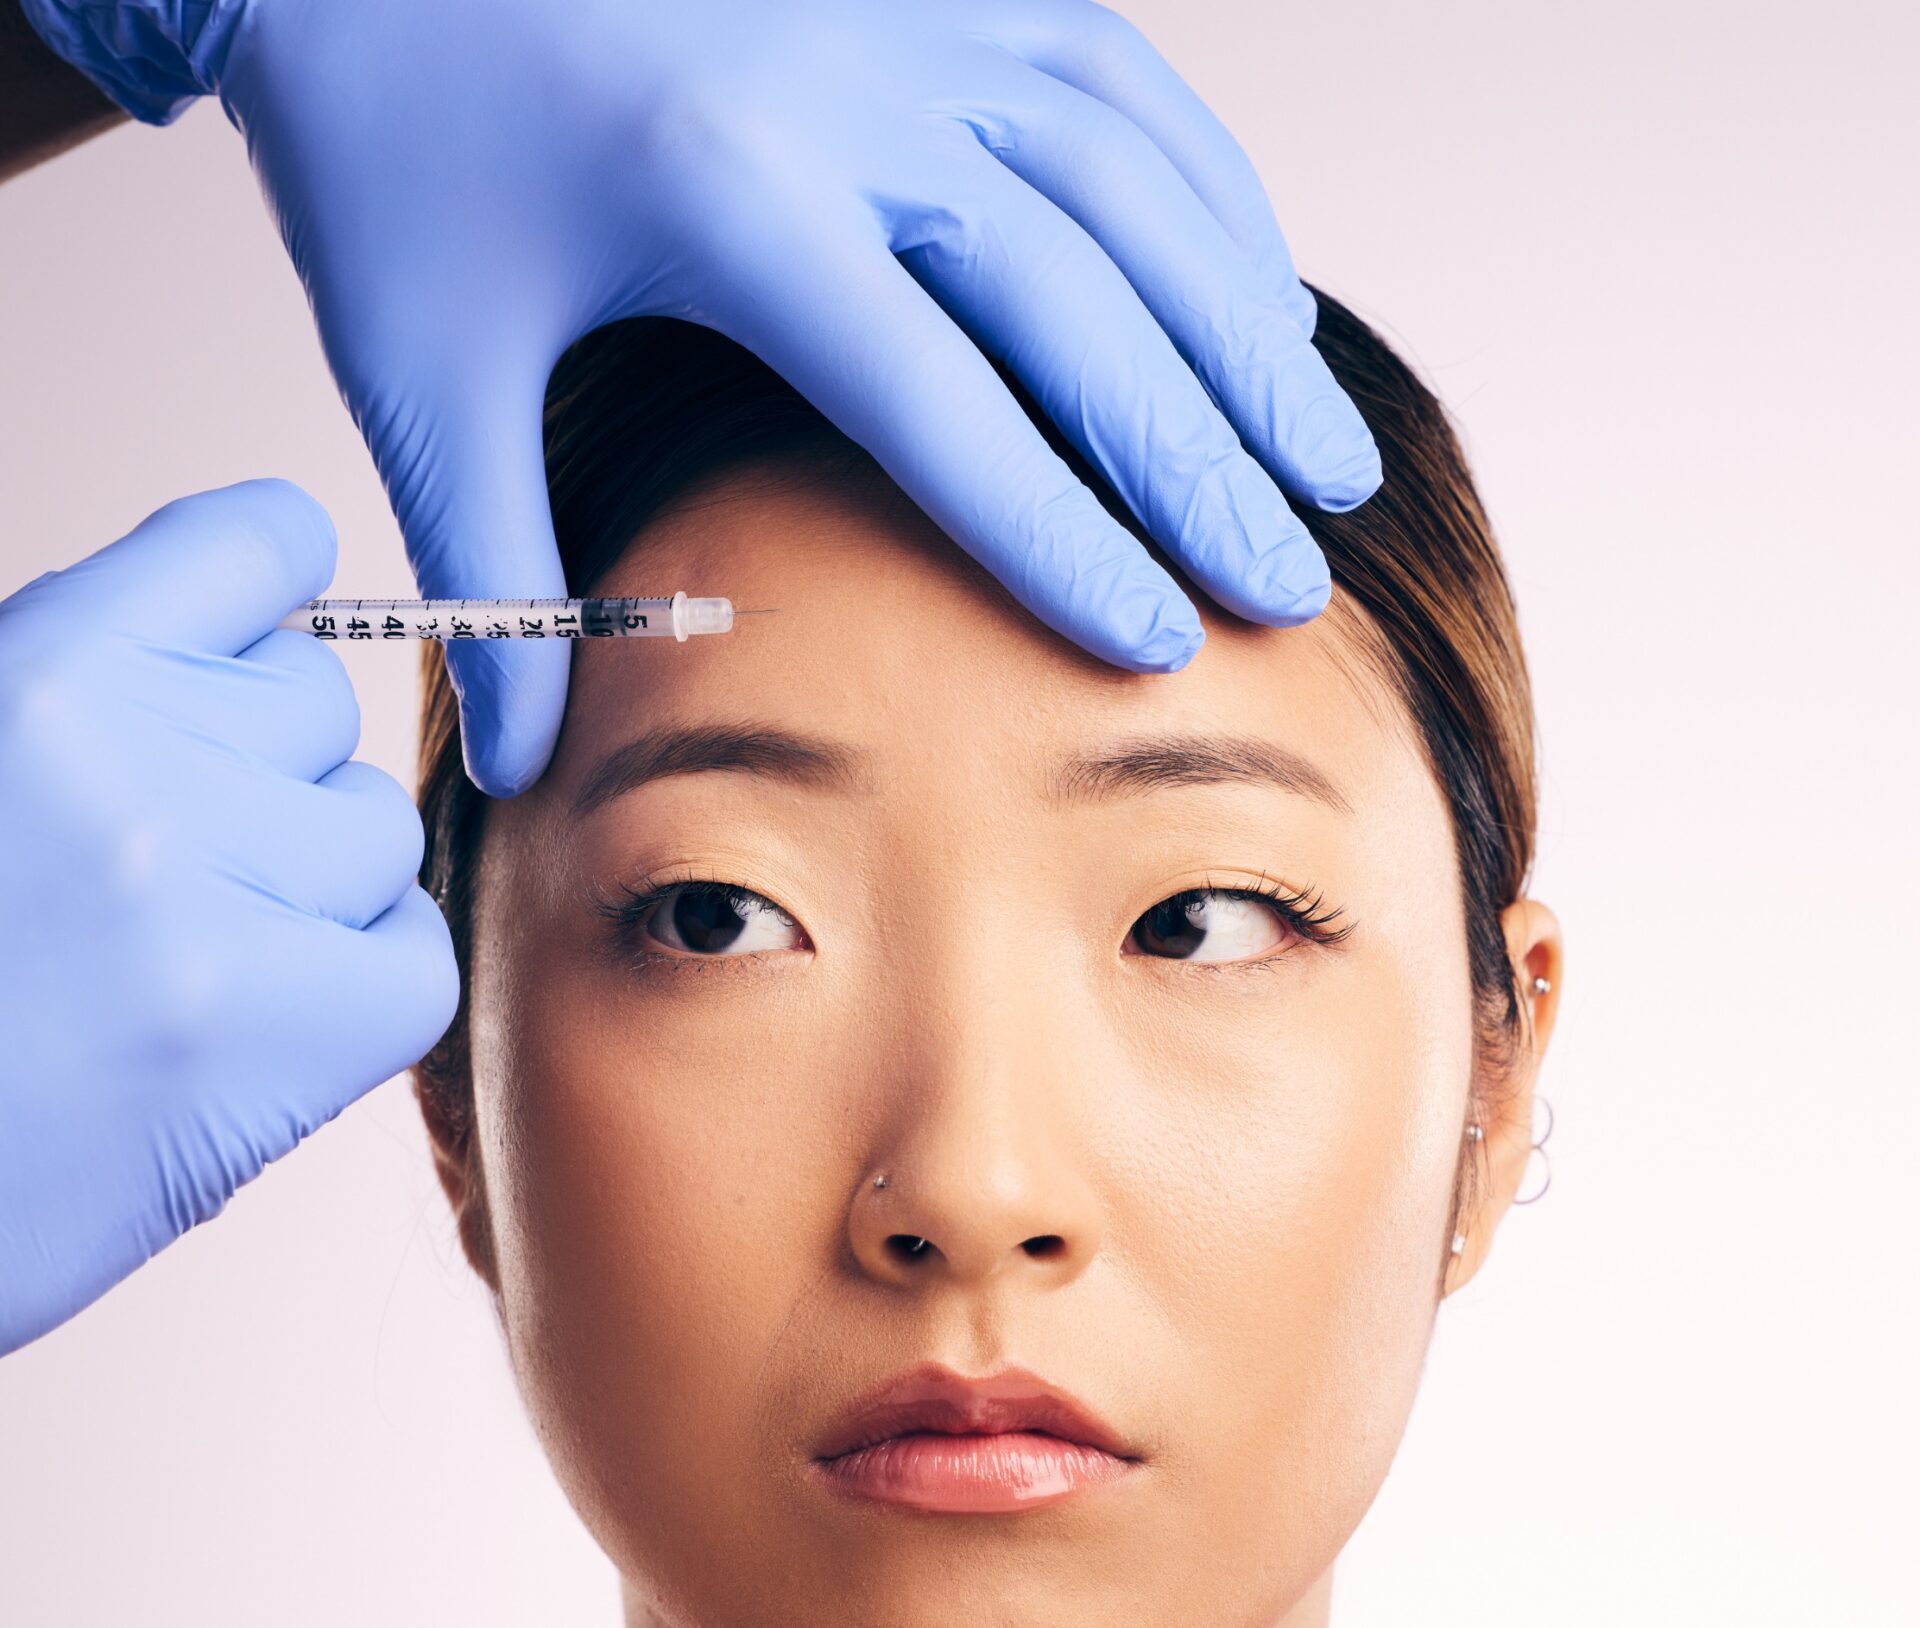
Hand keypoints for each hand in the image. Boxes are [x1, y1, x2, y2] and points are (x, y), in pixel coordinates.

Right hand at [0, 481, 457, 1354]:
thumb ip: (100, 687)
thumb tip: (271, 632)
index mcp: (41, 670)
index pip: (262, 544)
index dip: (268, 604)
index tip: (248, 654)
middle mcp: (137, 766)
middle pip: (324, 706)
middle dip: (263, 775)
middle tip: (155, 871)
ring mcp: (216, 901)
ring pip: (373, 830)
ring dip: (309, 889)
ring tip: (186, 960)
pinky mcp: (285, 1036)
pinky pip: (416, 957)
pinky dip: (361, 988)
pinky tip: (260, 1023)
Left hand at [21, 0, 1381, 796]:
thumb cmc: (394, 150)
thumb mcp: (418, 366)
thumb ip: (488, 574)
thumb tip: (512, 773)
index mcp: (729, 196)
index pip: (942, 402)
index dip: (1060, 533)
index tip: (1156, 639)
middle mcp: (850, 82)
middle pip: (1081, 297)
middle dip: (1198, 457)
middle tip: (1286, 582)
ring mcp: (910, 4)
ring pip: (1136, 179)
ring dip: (1246, 329)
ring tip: (1324, 463)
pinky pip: (1121, 75)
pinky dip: (1210, 195)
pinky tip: (1259, 297)